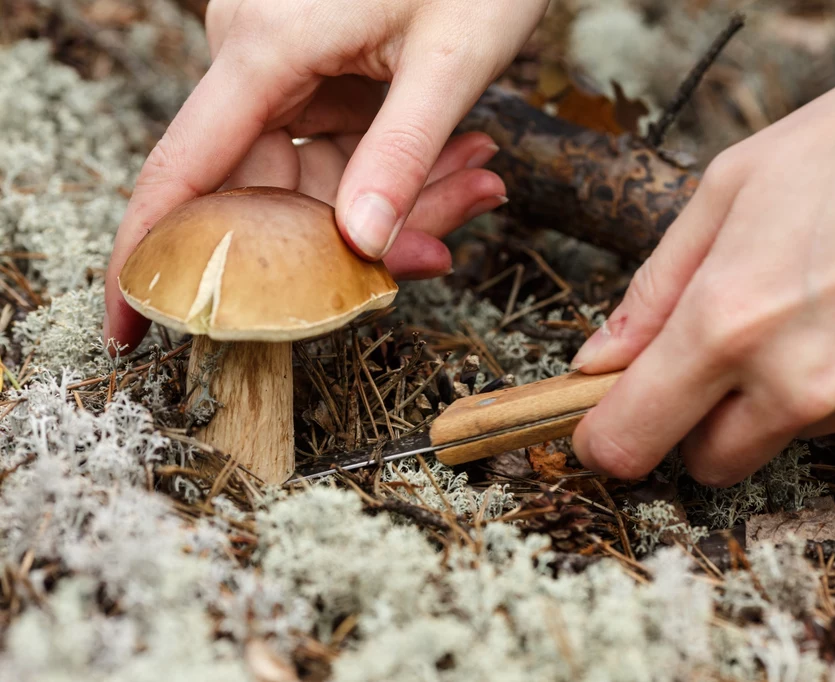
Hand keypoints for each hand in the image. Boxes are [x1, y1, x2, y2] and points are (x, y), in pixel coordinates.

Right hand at [104, 0, 547, 351]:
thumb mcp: (452, 59)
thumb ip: (403, 155)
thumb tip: (362, 247)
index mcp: (264, 46)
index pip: (186, 169)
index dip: (151, 255)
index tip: (129, 325)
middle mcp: (254, 54)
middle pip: (274, 188)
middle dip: (356, 237)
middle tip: (440, 249)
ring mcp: (282, 59)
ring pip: (315, 171)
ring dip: (393, 198)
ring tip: (477, 180)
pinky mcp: (312, 62)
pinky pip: (336, 141)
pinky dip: (392, 166)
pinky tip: (461, 159)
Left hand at [571, 18, 834, 486]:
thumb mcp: (728, 189)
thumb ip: (653, 290)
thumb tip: (599, 359)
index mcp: (728, 325)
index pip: (631, 439)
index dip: (601, 437)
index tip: (598, 419)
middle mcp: (794, 385)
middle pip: (703, 462)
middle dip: (691, 420)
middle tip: (708, 352)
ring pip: (777, 439)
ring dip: (767, 398)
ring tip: (803, 306)